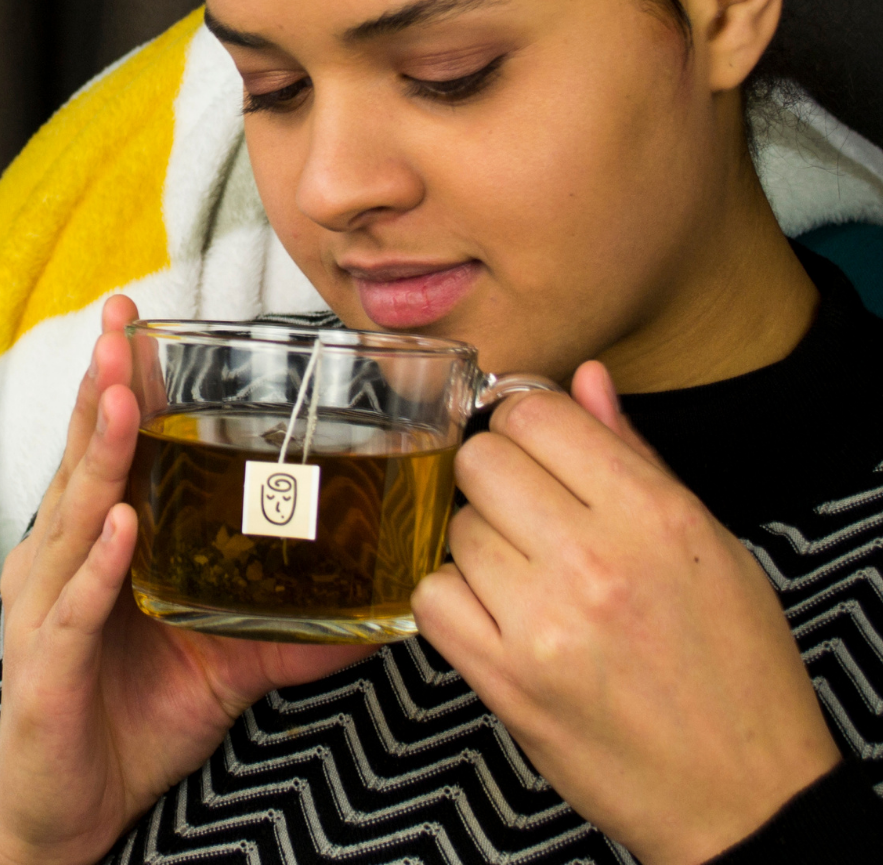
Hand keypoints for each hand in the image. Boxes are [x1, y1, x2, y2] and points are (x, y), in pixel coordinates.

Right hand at [0, 295, 371, 864]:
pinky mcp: (47, 664)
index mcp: (93, 546)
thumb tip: (377, 614)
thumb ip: (287, 631)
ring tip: (124, 399)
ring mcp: (47, 609)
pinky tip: (122, 525)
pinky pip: (78, 605)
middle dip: (102, 390)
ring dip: (101, 455)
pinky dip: (100, 566)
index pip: (104, 451)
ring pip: (75, 517)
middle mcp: (59, 561)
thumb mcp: (222, 664)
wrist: (73, 814)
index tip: (131, 324)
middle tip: (118, 328)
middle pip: (81, 461)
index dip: (116, 386)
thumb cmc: (133, 720)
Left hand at [413, 362, 839, 864]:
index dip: (525, 424)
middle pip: (481, 461)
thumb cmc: (733, 669)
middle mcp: (595, 559)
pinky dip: (454, 602)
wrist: (744, 797)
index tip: (535, 450)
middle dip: (498, 482)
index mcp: (653, 515)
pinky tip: (498, 618)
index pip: (534, 412)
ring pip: (454, 527)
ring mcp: (543, 621)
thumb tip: (582, 378)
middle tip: (534, 522)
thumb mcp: (709, 546)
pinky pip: (432, 596)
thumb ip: (634, 454)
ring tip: (534, 583)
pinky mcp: (504, 679)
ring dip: (481, 548)